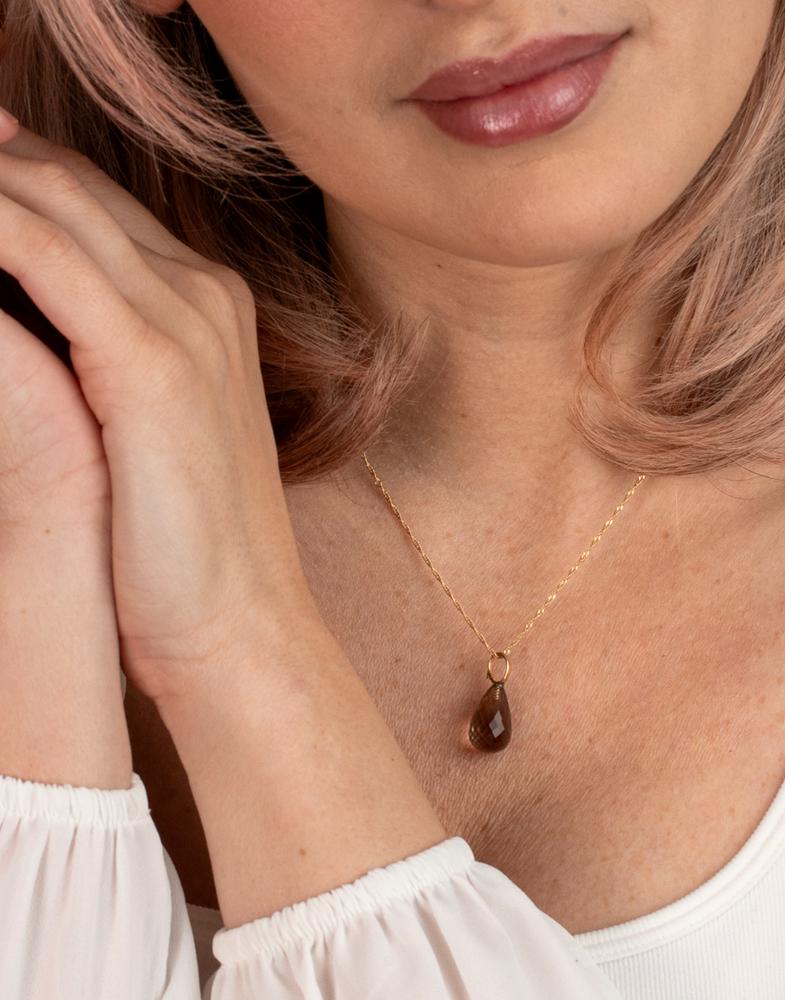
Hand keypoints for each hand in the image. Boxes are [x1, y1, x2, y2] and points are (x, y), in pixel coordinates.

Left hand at [0, 116, 321, 702]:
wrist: (243, 623)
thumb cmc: (184, 545)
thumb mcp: (144, 431)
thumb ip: (96, 356)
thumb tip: (27, 327)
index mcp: (207, 304)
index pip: (84, 199)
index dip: (4, 173)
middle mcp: (204, 293)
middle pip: (59, 179)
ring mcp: (189, 320)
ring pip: (44, 197)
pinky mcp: (154, 363)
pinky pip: (38, 252)